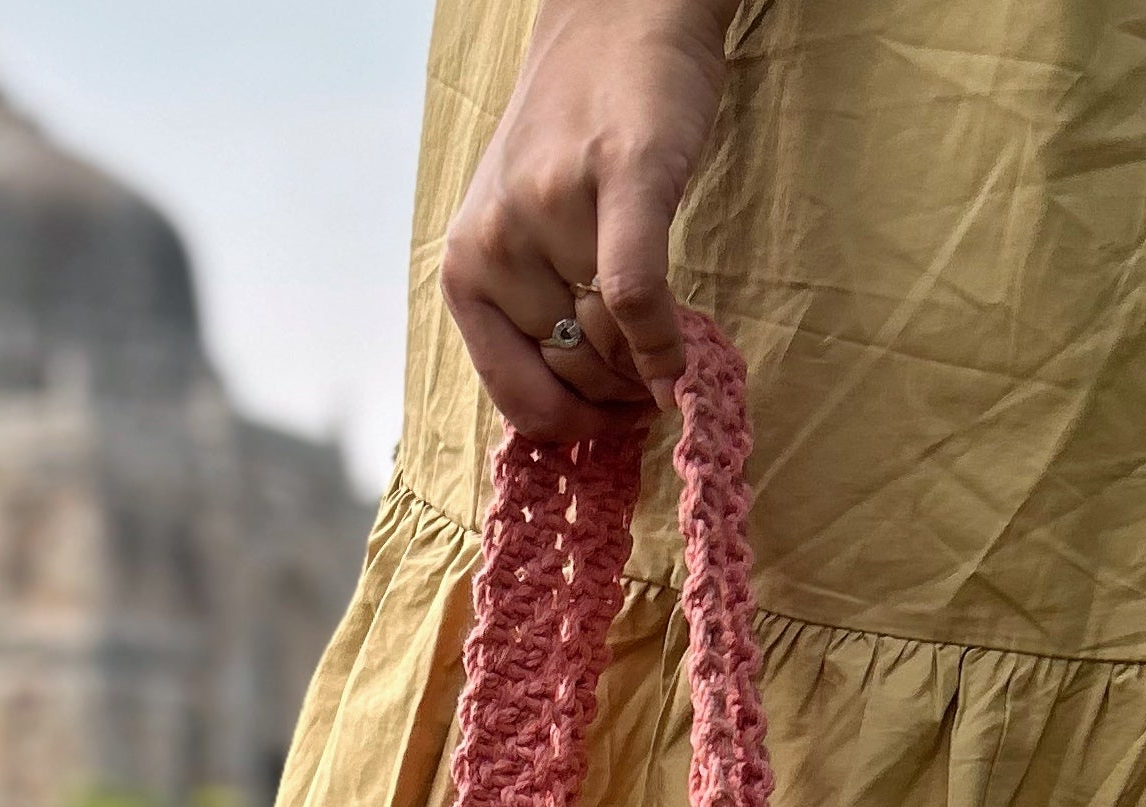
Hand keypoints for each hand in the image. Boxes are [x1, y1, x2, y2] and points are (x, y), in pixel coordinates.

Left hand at [439, 0, 734, 439]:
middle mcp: (493, 245)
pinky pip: (637, 294)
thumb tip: (581, 417)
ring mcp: (549, 212)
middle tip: (655, 388)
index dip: (574, 427)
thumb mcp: (521, 237)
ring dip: (646, 370)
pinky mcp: (618, 181)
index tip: (614, 425)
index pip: (517, 397)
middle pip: (570, 374)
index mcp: (464, 270)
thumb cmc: (573, 141)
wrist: (619, 21)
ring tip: (667, 355)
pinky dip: (662, 342)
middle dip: (619, 397)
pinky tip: (682, 365)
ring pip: (605, 345)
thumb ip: (533, 315)